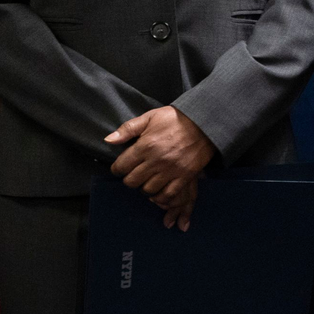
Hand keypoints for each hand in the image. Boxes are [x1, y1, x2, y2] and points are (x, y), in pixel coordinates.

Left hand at [107, 107, 215, 230]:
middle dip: (130, 179)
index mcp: (145, 146)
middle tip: (135, 174)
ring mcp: (171, 170)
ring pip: (148, 190)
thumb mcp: (150, 117)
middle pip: (132, 182)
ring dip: (145, 187)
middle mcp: (156, 161)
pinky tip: (159, 190)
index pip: (121, 167)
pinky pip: (168, 194)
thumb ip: (127, 129)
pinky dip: (161, 196)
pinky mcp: (184, 176)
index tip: (122, 167)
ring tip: (147, 181)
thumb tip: (108, 140)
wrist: (205, 123)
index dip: (117, 169)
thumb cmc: (175, 119)